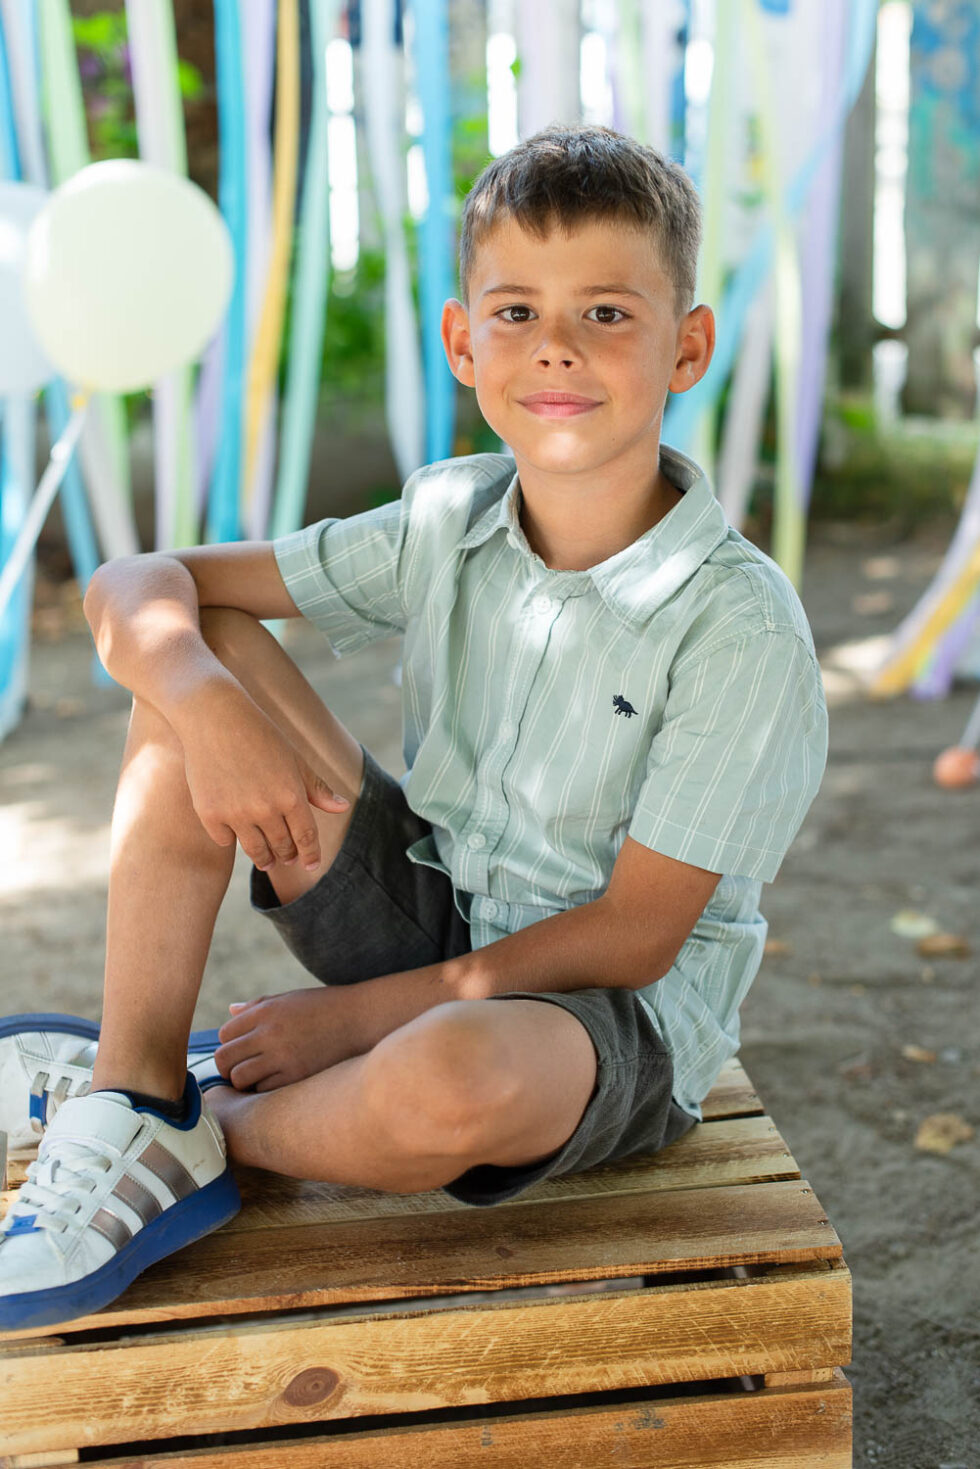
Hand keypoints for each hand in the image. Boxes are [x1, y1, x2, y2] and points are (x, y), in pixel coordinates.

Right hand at [181, 686, 349, 871]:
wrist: (214, 717)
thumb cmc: (259, 735)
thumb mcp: (294, 759)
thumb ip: (317, 788)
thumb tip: (343, 807)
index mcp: (292, 795)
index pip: (306, 837)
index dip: (311, 854)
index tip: (311, 865)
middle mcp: (266, 809)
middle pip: (282, 847)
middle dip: (288, 856)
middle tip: (288, 859)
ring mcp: (236, 814)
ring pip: (256, 851)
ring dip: (264, 859)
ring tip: (266, 861)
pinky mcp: (210, 814)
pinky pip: (225, 840)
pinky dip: (232, 839)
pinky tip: (236, 837)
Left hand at [214, 988, 369, 1089]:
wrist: (360, 1019)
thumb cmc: (324, 1006)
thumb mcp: (290, 998)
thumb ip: (257, 1005)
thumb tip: (231, 1010)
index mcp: (266, 1011)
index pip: (225, 1034)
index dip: (229, 1043)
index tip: (241, 1048)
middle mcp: (270, 1033)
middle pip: (225, 1058)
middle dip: (227, 1066)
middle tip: (239, 1069)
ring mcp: (283, 1056)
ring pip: (240, 1078)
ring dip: (244, 1080)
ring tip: (256, 1077)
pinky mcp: (297, 1075)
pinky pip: (263, 1090)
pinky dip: (264, 1089)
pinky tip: (276, 1080)